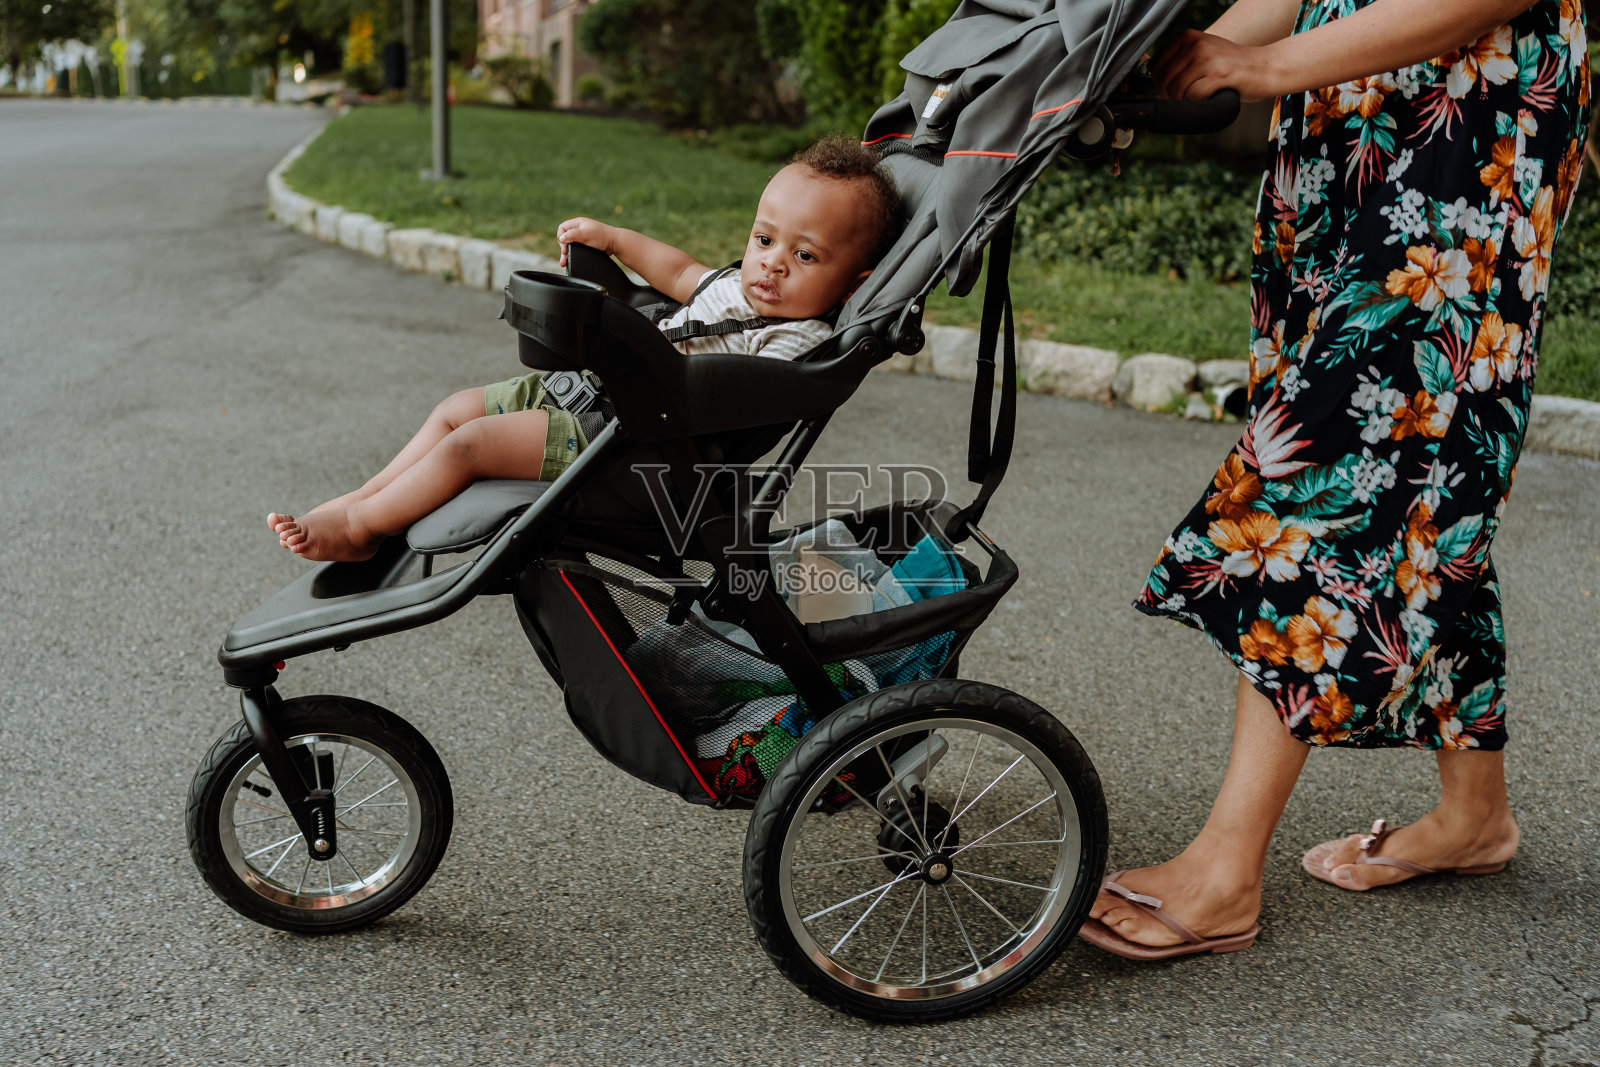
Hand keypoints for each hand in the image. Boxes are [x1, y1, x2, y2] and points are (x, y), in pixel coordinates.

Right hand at [557, 217, 614, 266]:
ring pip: (569, 245)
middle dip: (563, 248)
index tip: (565, 246)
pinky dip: (572, 254)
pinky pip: (575, 249)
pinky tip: (570, 260)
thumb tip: (561, 238)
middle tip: (565, 256)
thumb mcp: (585, 234)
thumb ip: (572, 235)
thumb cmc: (602, 236)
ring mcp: (582, 237)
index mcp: (578, 223)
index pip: (562, 228)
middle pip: (565, 238)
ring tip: (564, 262)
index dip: (561, 237)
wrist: (615, 244)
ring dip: (566, 253)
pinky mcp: (586, 245)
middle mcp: (579, 229)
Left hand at [1153, 29, 1282, 102]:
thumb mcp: (1202, 54)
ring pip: (1176, 89)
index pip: (1155, 66)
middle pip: (1164, 80)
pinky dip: (1199, 102)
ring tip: (1201, 95)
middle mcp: (1196, 44)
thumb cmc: (1230, 67)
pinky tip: (1211, 95)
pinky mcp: (1218, 74)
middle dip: (1171, 95)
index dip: (1159, 83)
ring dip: (1185, 100)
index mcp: (1188, 37)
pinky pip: (1193, 96)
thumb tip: (1151, 83)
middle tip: (1188, 97)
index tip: (1172, 90)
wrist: (1264, 68)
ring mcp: (1207, 58)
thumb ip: (1179, 63)